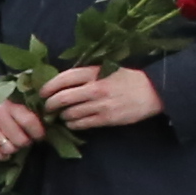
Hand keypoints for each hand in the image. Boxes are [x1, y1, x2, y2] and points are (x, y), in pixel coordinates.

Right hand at [0, 93, 41, 162]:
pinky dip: (2, 156)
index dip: (38, 133)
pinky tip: (5, 153)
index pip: (29, 122)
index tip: (40, 136)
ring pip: (8, 148)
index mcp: (10, 103)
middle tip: (26, 140)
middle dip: (26, 142)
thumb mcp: (15, 99)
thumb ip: (27, 110)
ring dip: (14, 149)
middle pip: (20, 139)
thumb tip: (46, 122)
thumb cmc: (0, 102)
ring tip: (15, 144)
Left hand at [43, 63, 165, 133]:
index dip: (49, 86)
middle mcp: (96, 88)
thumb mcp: (107, 70)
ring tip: (62, 116)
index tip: (42, 93)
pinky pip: (82, 124)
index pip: (64, 78)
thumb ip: (86, 75)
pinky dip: (73, 124)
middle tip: (48, 108)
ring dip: (62, 116)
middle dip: (50, 105)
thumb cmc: (127, 79)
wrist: (153, 91)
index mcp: (95, 72)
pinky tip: (74, 122)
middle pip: (62, 98)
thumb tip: (61, 84)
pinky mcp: (107, 119)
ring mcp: (101, 104)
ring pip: (70, 113)